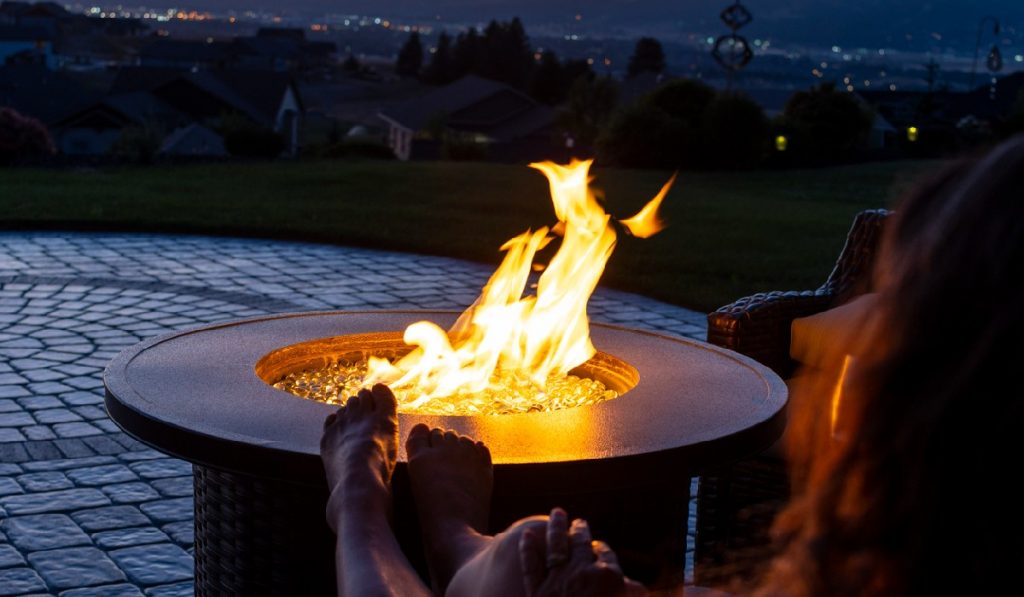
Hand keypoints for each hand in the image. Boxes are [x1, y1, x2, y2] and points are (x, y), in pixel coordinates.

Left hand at [519, 508, 645, 596]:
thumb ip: (630, 595)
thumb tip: (639, 588)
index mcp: (609, 578)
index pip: (606, 555)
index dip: (603, 549)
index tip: (599, 545)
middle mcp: (582, 573)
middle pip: (581, 544)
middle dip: (581, 530)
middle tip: (579, 521)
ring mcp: (557, 580)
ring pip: (556, 546)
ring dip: (557, 527)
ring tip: (557, 513)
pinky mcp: (536, 591)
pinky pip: (531, 565)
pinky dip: (528, 549)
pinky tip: (526, 535)